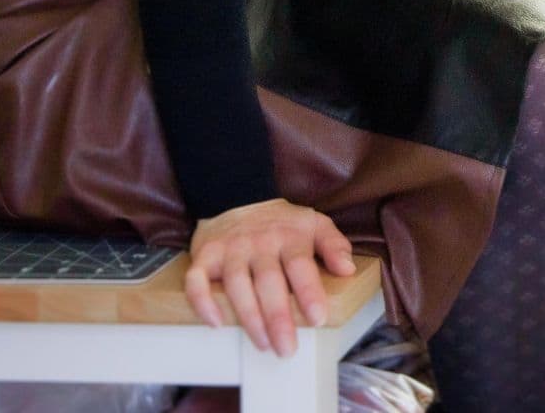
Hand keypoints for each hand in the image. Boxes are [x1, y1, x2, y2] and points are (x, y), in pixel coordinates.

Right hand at [185, 197, 356, 356]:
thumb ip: (334, 244)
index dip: (308, 292)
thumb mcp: (313, 224)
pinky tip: (216, 323)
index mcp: (289, 236)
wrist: (237, 195)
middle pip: (268, 281)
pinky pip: (197, 280)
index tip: (317, 318)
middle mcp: (259, 243)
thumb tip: (348, 269)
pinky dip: (202, 302)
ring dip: (248, 316)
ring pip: (236, 285)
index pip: (300, 265)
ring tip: (263, 344)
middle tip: (287, 349)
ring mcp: (230, 249)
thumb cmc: (281, 222)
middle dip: (277, 317)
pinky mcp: (205, 255)